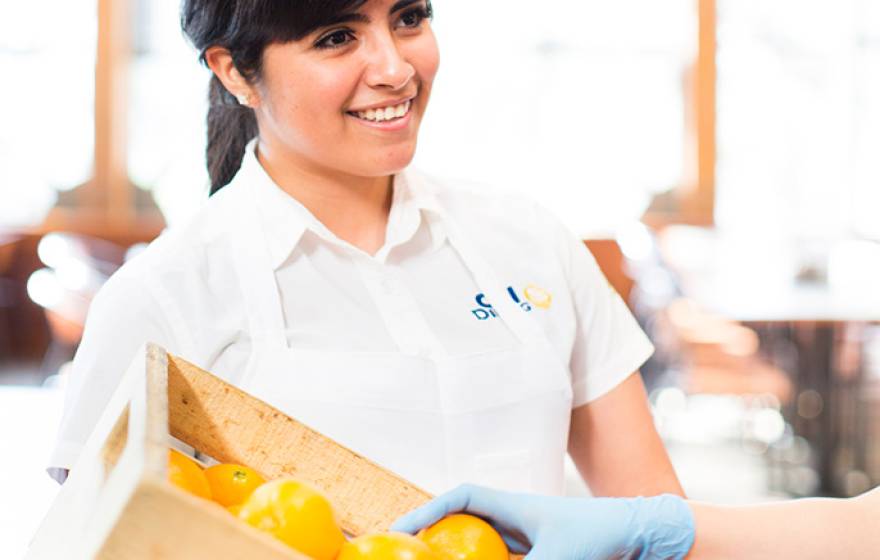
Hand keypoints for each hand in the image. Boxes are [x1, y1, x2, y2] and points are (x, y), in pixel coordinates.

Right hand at [391, 484, 693, 559]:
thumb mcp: (560, 555)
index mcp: (512, 505)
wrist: (637, 533)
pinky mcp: (537, 556)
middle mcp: (513, 520)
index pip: (460, 498)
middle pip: (462, 522)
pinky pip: (500, 559)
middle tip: (408, 554)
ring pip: (479, 546)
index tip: (404, 530)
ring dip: (458, 554)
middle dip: (433, 536)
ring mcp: (524, 540)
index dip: (429, 510)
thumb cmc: (600, 533)